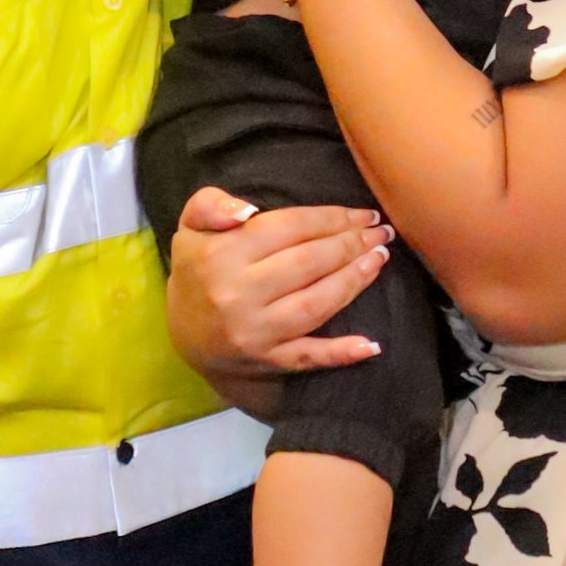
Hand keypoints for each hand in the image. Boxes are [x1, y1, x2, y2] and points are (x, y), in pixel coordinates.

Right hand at [166, 185, 391, 383]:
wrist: (184, 335)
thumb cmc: (198, 272)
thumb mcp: (190, 228)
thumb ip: (210, 205)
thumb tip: (244, 210)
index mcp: (221, 255)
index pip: (289, 228)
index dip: (331, 218)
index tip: (361, 213)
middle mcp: (238, 294)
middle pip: (308, 262)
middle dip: (351, 244)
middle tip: (380, 233)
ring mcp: (255, 332)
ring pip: (315, 304)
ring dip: (354, 281)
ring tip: (379, 260)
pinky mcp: (267, 361)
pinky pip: (308, 358)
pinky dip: (341, 353)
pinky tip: (372, 344)